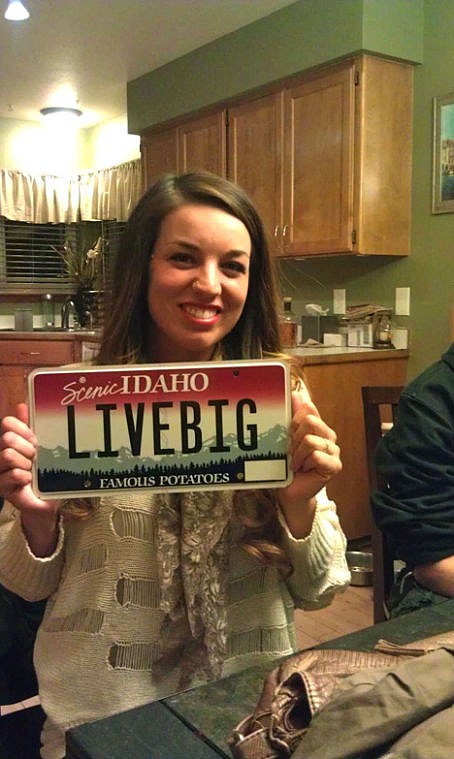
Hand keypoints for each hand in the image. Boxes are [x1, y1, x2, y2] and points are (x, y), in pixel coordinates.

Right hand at [0, 403, 59, 555]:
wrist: (46, 501)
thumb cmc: (44, 472)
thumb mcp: (41, 447)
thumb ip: (31, 426)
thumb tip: (22, 404)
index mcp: (9, 440)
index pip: (7, 423)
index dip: (23, 429)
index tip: (35, 440)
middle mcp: (0, 454)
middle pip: (6, 438)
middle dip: (26, 448)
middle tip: (34, 458)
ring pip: (7, 455)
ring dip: (25, 464)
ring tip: (31, 471)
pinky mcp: (1, 487)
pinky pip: (13, 475)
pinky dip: (25, 478)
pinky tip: (28, 482)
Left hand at [277, 392, 340, 536]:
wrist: (290, 491)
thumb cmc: (288, 465)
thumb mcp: (287, 438)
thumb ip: (294, 416)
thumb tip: (296, 394)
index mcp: (320, 427)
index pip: (308, 411)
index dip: (293, 424)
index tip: (288, 436)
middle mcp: (329, 437)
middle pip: (310, 422)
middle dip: (294, 438)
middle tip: (291, 452)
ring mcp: (334, 451)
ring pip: (310, 440)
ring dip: (297, 454)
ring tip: (296, 463)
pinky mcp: (335, 466)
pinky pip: (316, 455)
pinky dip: (303, 463)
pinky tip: (302, 470)